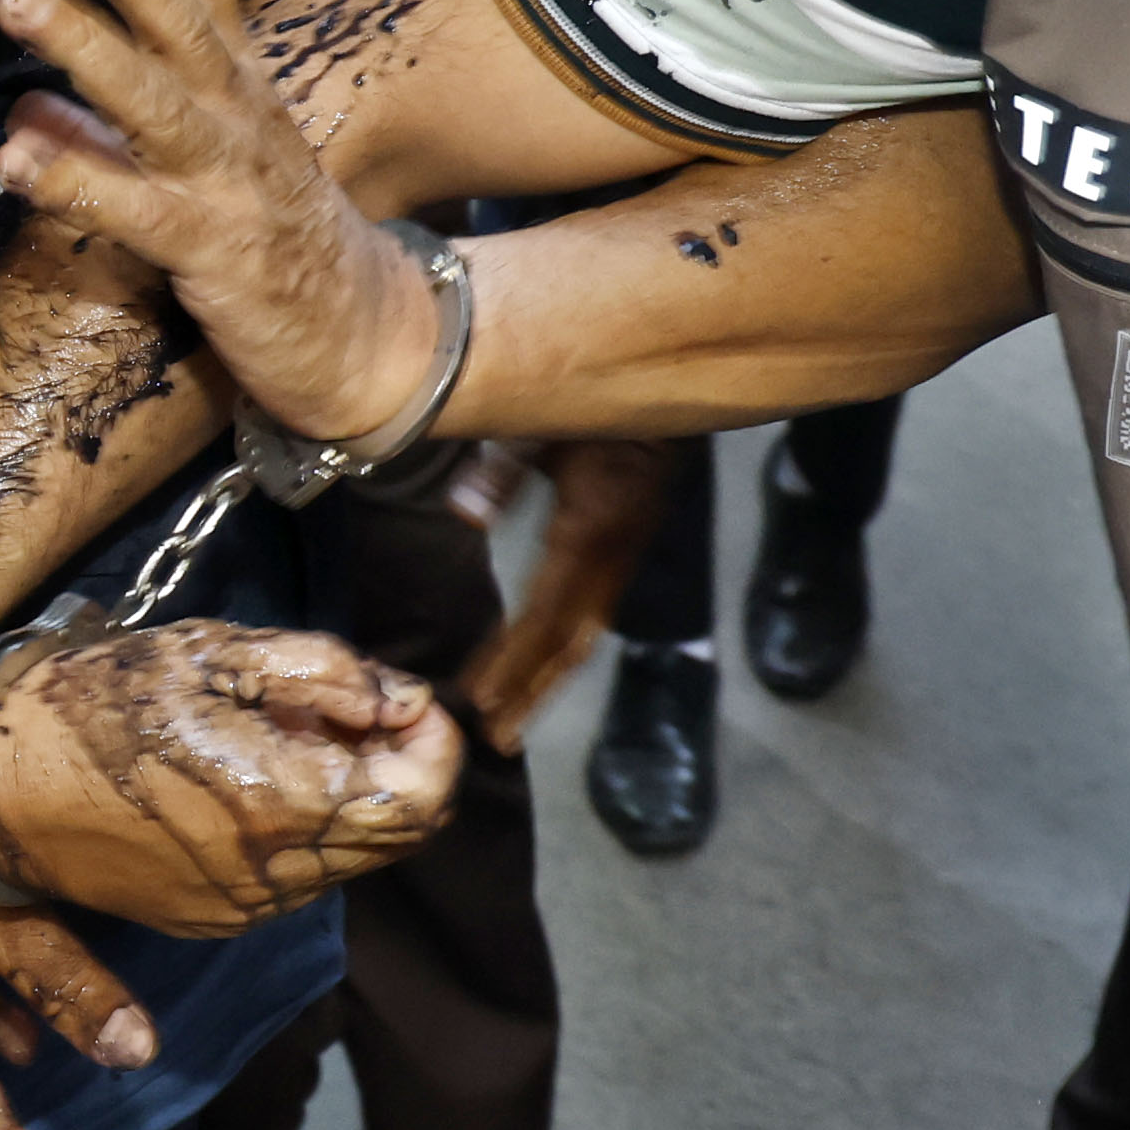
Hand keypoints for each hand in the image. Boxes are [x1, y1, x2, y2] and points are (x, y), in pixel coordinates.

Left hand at [0, 0, 440, 447]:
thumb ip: (105, 126)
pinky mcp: (210, 247)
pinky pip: (132, 208)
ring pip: (151, 97)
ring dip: (82, 42)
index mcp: (237, 80)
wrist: (369, 339)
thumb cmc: (273, 239)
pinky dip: (74, 178)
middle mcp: (236, 112)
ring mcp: (226, 177)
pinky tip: (12, 156)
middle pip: (178, 14)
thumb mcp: (194, 166)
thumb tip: (22, 102)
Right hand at [0, 620, 456, 932]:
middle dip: (397, 765)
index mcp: (279, 803)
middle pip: (395, 834)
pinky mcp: (213, 918)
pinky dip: (300, 826)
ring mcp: (243, 907)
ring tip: (281, 733)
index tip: (403, 695)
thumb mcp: (208, 654)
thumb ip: (320, 671)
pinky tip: (244, 777)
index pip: (418, 798)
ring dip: (347, 796)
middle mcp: (273, 873)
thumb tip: (398, 699)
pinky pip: (294, 877)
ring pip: (348, 858)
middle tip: (347, 705)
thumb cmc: (89, 703)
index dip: (435, 741)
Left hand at [452, 433, 675, 752]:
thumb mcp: (544, 427)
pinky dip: (562, 652)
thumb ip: (503, 472)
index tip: (479, 699)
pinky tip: (541, 671)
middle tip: (496, 736)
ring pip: (583, 636)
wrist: (664, 393)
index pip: (544, 614)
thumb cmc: (595, 405)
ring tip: (513, 722)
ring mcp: (621, 560)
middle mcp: (609, 558)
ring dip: (547, 682)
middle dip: (530, 692)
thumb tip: (465, 517)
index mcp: (588, 530)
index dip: (512, 661)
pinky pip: (592, 617)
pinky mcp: (623, 556)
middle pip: (567, 642)